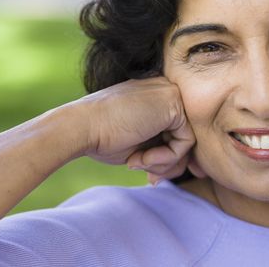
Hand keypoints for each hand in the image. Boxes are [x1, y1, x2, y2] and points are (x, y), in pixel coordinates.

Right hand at [74, 77, 205, 182]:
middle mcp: (165, 91)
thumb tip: (187, 169)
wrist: (81, 127)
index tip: (153, 177)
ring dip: (165, 163)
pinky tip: (142, 158)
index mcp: (155, 97)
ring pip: (187, 141)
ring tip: (138, 164)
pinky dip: (166, 158)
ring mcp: (171, 94)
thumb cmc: (102, 138)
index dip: (169, 159)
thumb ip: (163, 151)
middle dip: (170, 164)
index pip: (177, 132)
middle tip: (150, 178)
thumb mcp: (139, 147)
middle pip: (185, 137)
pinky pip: (186, 142)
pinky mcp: (174, 103)